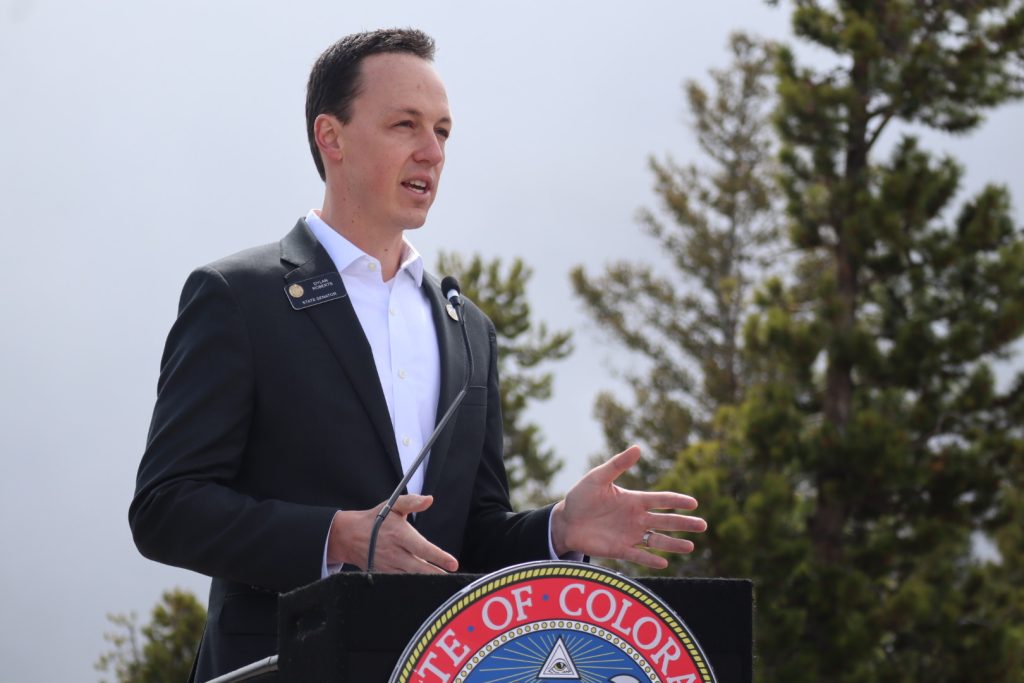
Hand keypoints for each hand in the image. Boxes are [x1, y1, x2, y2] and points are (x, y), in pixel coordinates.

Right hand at [327, 494, 458, 572]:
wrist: (350, 536)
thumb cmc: (375, 520)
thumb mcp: (392, 505)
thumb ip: (411, 502)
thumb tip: (429, 499)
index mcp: (399, 535)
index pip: (422, 548)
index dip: (438, 557)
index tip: (453, 563)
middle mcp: (395, 552)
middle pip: (419, 568)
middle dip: (436, 574)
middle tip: (452, 578)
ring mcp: (389, 565)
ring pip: (411, 577)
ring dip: (427, 581)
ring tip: (444, 583)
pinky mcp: (384, 573)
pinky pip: (401, 581)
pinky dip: (414, 583)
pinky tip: (426, 585)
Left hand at [550, 445, 706, 568]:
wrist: (565, 520)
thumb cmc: (581, 496)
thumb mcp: (598, 478)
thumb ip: (618, 465)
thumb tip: (638, 448)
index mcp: (633, 500)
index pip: (660, 500)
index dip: (676, 501)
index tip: (693, 503)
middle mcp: (636, 518)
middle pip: (665, 522)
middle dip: (683, 524)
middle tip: (703, 525)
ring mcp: (629, 535)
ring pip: (656, 541)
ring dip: (673, 544)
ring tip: (691, 546)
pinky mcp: (619, 550)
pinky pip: (638, 556)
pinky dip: (650, 560)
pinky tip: (664, 563)